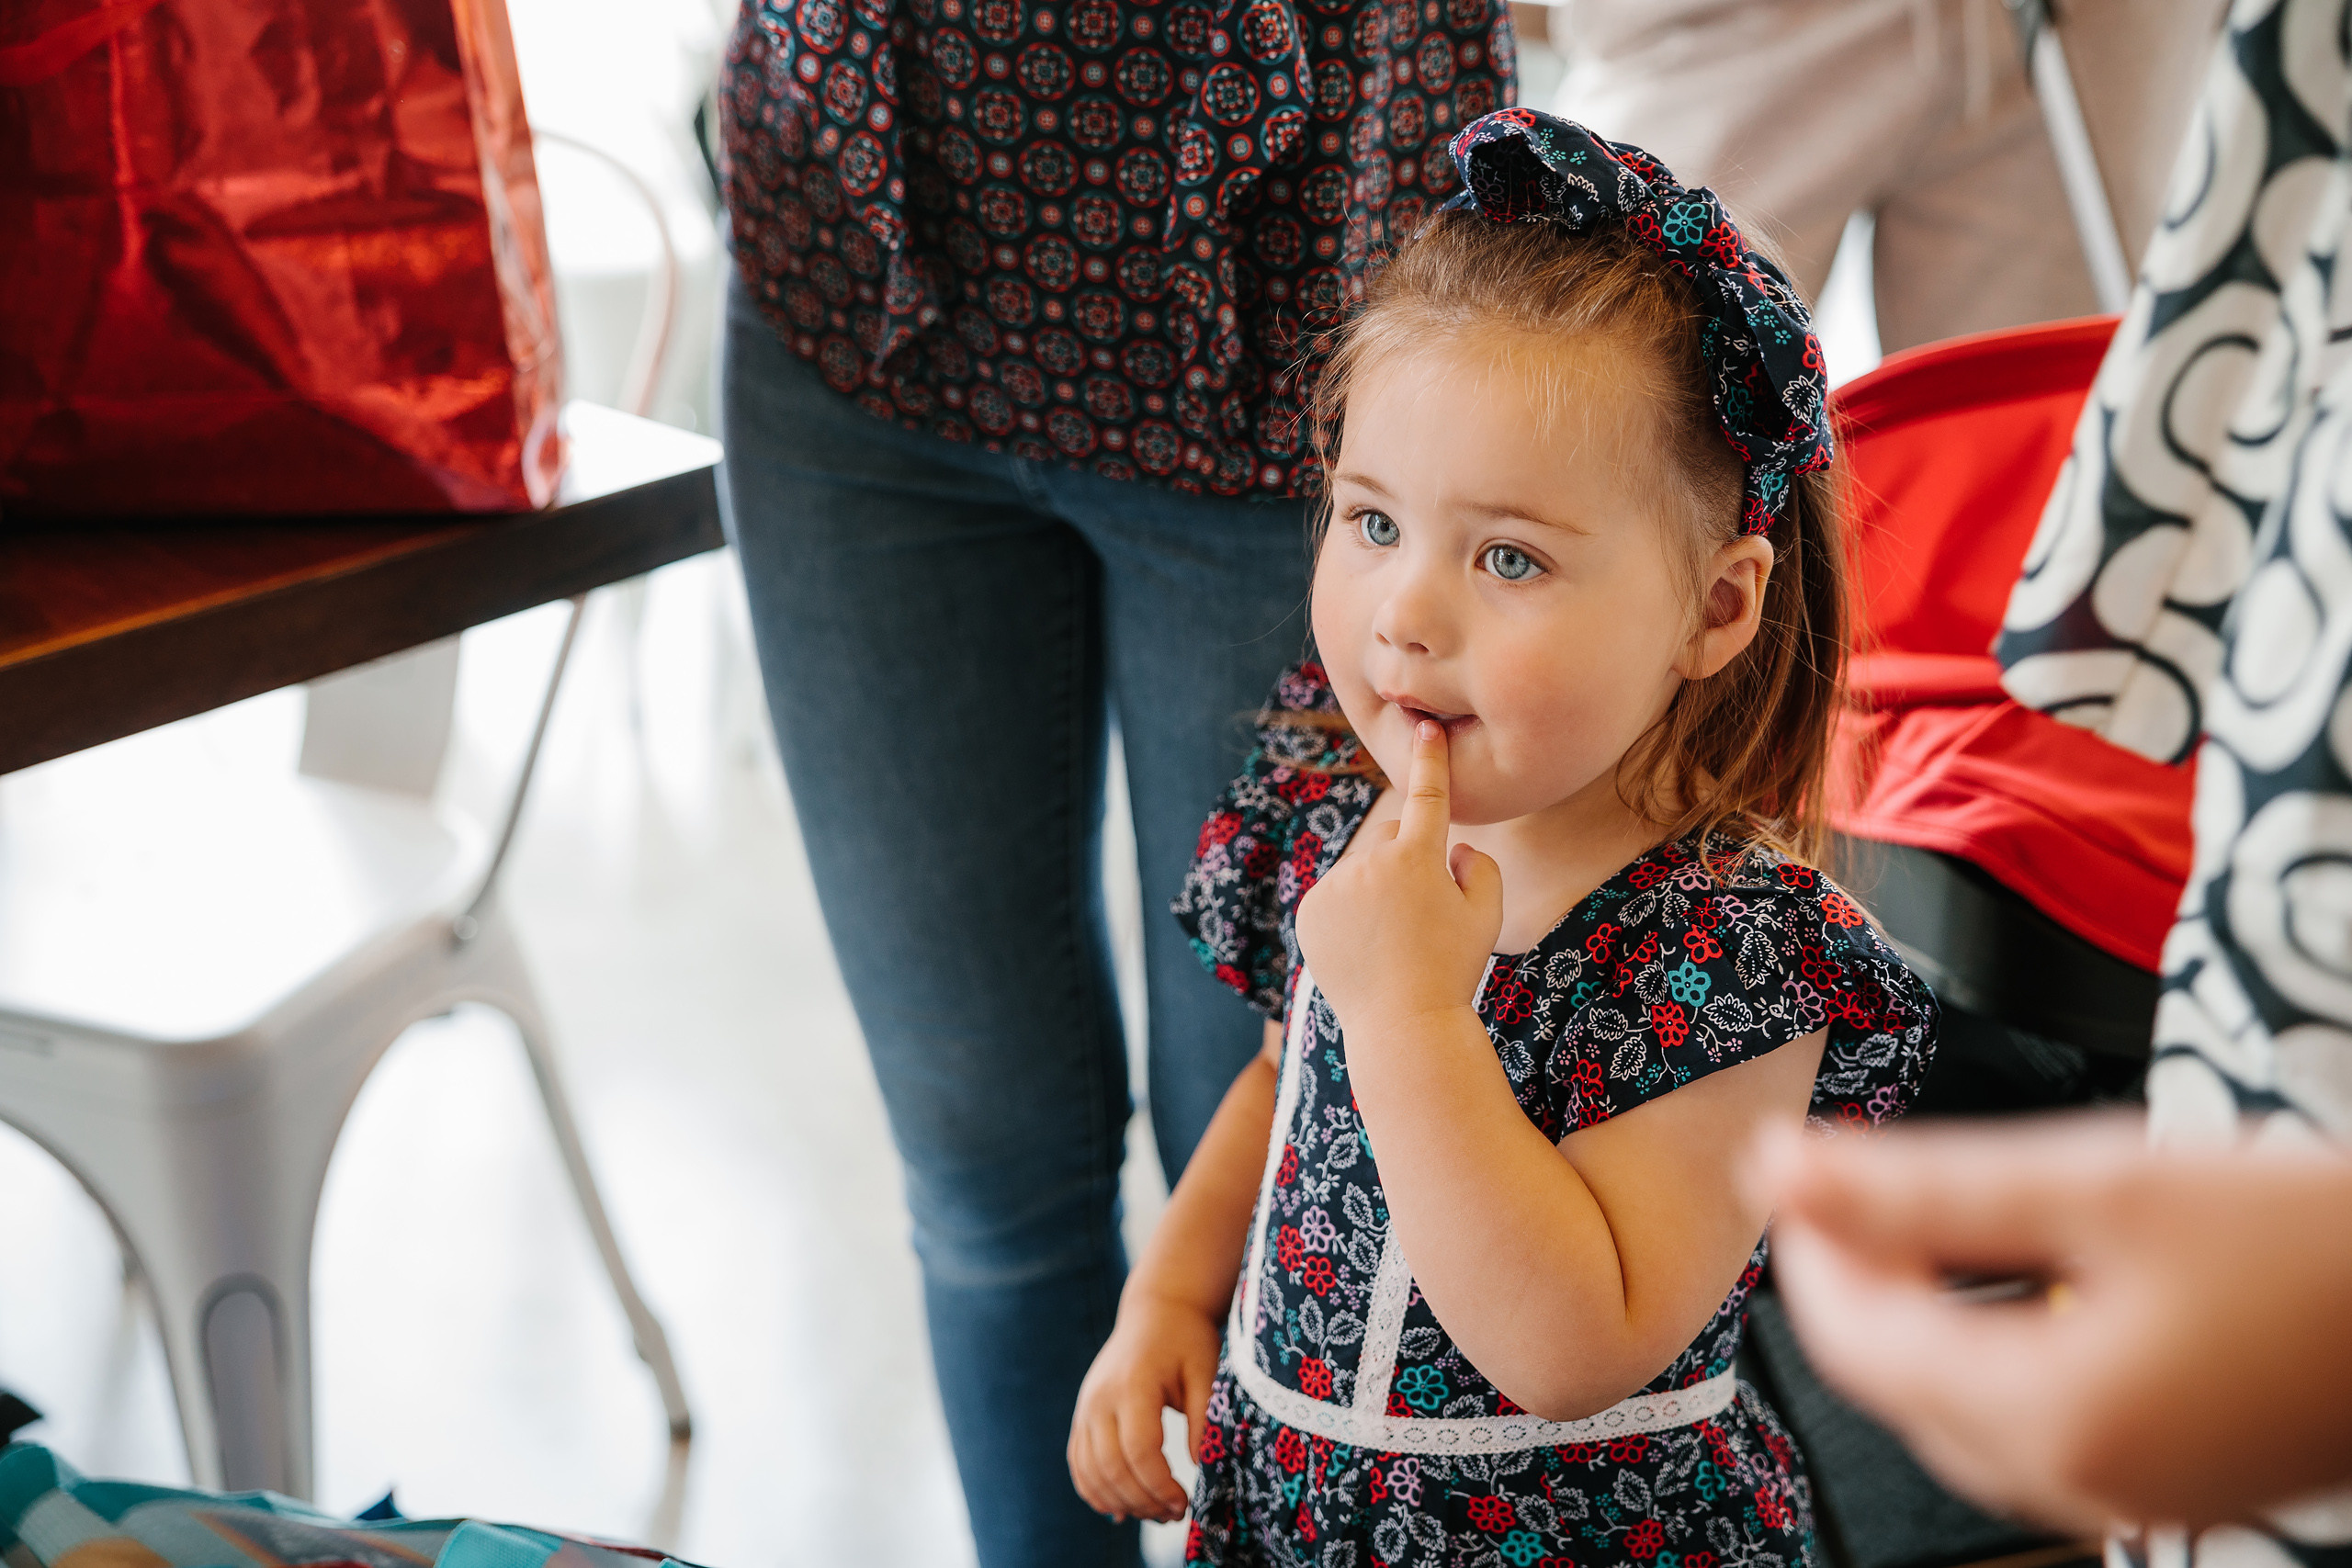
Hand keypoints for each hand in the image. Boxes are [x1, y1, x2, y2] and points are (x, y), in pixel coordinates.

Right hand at [1067, 1286, 1221, 1522]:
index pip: (1139, 1450)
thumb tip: (1202, 1468)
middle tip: (1174, 1515)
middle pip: (1111, 1467)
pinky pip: (1078, 1463)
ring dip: (1120, 1502)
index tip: (1185, 1503)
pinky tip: (1121, 1508)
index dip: (1160, 1486)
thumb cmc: (1186, 1340)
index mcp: (1133, 1385)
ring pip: (1090, 1471)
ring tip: (1155, 1513)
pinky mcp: (1082, 1415)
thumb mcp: (1206, 1372)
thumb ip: (1203, 1419)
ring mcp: (1086, 1408)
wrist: (1156, 1310)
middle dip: (1143, 1501)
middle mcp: (1100, 1399)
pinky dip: (1095, 1491)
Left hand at [1295, 720, 1501, 1032]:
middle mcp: (1369, 863)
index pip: (1427, 796)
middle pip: (1390, 840)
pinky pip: (1335, 895)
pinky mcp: (1309, 910)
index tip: (1425, 728)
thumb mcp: (1487, 916)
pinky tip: (1365, 947)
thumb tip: (1458, 848)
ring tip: (1392, 940)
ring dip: (1376, 890)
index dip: (1429, 760)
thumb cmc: (1452, 969)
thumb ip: (1481, 869)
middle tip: (1422, 912)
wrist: (1401, 1024)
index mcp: (1416, 857)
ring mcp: (1334, 886)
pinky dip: (1349, 911)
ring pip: (1361, 870)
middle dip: (1406, 861)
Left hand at [1755, 1116, 2351, 1531]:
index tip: (1787, 1161)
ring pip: (1960, 1409)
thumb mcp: (2102, 1184)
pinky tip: (2013, 1275)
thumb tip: (1780, 1167)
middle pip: (1898, 1384)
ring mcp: (2133, 1496)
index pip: (1855, 1344)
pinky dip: (1994, 1348)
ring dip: (1920, 1316)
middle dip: (1857, 1280)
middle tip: (1845, 1179)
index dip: (1810, 1245)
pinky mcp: (2177, 1479)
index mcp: (2050, 1419)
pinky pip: (2037, 1423)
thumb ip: (1924, 1188)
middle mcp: (2079, 1484)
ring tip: (1917, 1212)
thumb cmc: (2312, 1237)